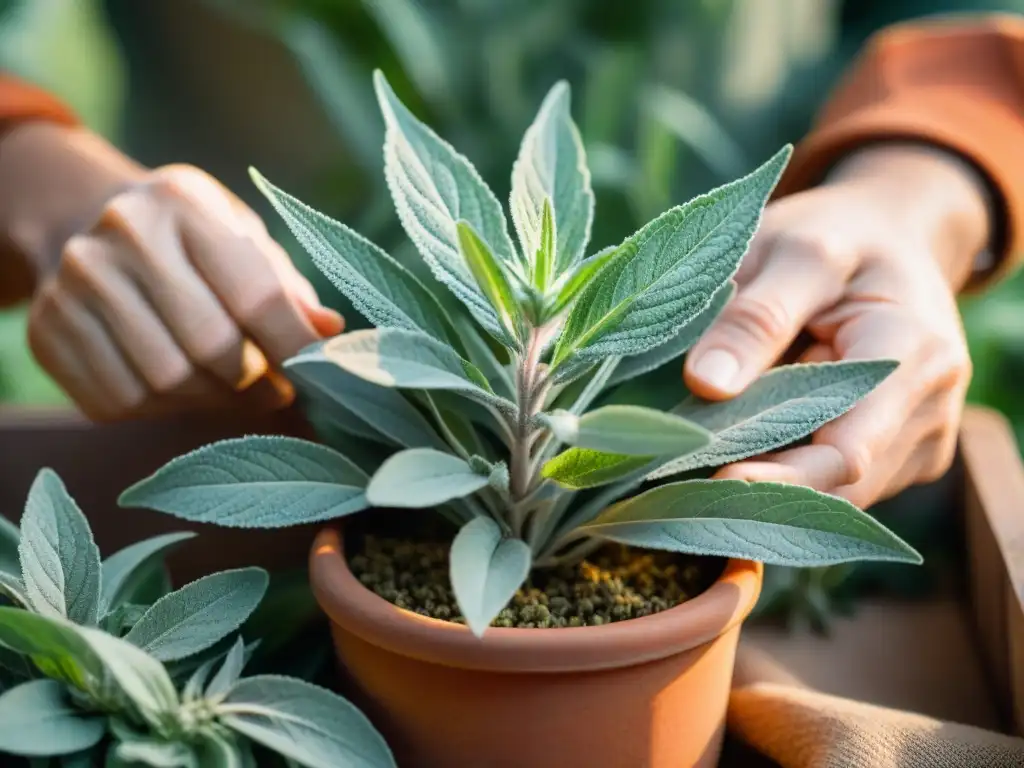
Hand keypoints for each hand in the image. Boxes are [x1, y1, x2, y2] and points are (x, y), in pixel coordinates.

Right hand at [1, 124, 341, 420]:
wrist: (86, 222)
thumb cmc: (190, 238)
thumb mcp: (243, 239)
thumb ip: (288, 286)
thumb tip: (332, 333)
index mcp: (184, 203)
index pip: (255, 294)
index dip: (294, 347)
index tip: (320, 374)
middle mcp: (122, 236)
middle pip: (210, 347)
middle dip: (255, 381)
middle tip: (277, 388)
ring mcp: (75, 283)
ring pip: (166, 381)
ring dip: (213, 399)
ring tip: (233, 387)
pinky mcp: (49, 331)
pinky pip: (122, 401)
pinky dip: (163, 409)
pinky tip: (181, 387)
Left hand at [683, 144, 990, 507]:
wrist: (892, 238)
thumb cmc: (836, 237)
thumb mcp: (792, 251)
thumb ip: (755, 315)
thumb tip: (707, 384)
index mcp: (913, 352)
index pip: (847, 451)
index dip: (779, 480)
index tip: (711, 477)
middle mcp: (928, 408)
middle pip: (840, 485)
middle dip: (765, 488)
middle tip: (683, 479)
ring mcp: (918, 438)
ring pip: (836, 494)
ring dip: (773, 483)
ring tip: (707, 454)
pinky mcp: (898, 453)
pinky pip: (837, 484)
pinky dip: (787, 475)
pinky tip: (742, 449)